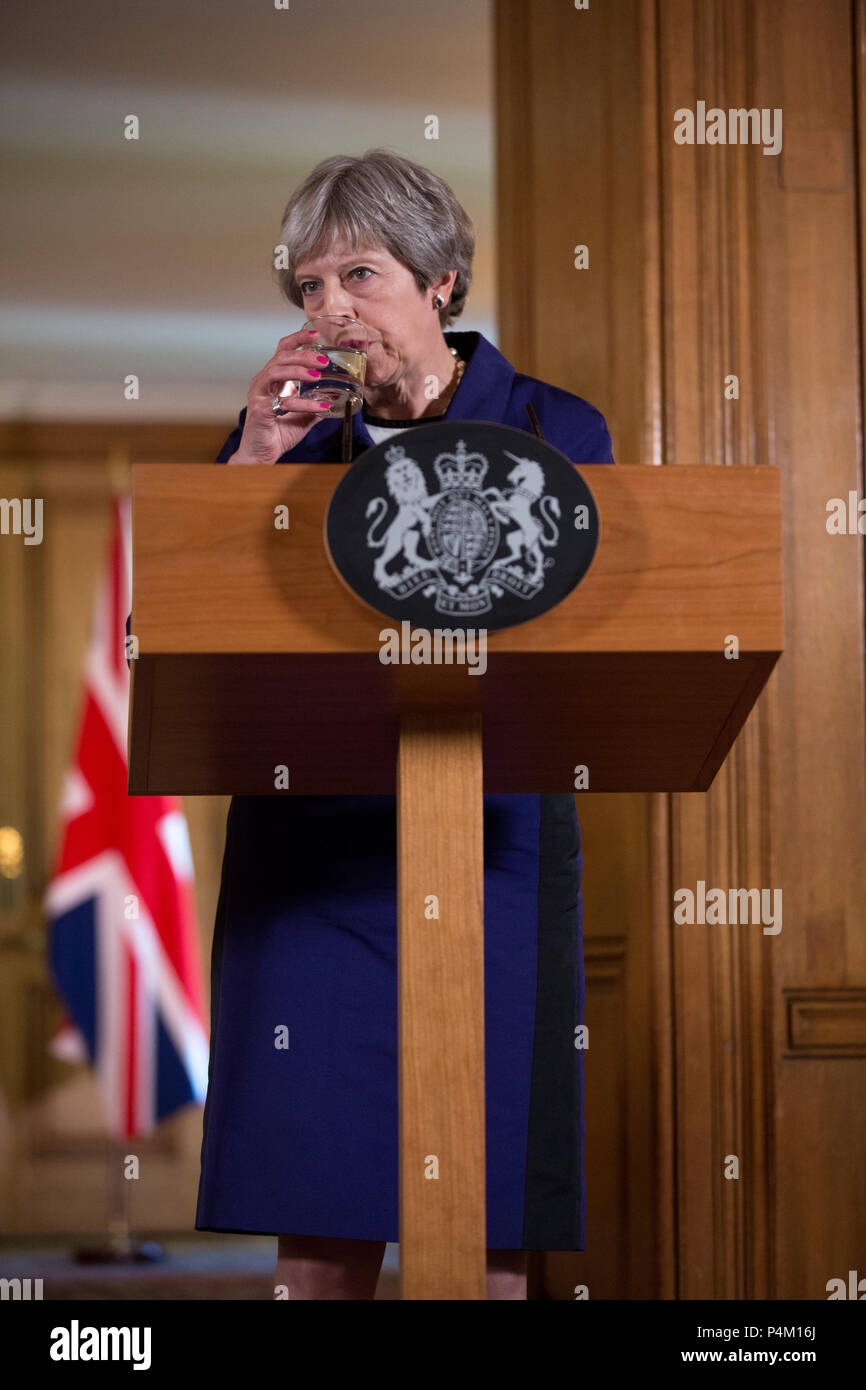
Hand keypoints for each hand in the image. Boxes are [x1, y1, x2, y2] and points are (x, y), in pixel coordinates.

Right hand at [228, 328, 332, 463]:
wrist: (262, 455)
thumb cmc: (277, 433)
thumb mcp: (304, 417)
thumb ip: (317, 406)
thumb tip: (336, 400)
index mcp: (273, 379)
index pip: (283, 350)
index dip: (297, 339)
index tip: (315, 333)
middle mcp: (264, 382)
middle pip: (282, 357)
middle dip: (304, 354)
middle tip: (323, 360)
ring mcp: (259, 394)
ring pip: (276, 371)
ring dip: (299, 370)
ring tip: (317, 375)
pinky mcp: (260, 409)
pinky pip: (283, 402)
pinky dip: (303, 403)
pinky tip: (320, 408)